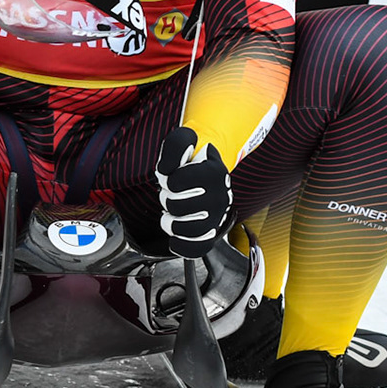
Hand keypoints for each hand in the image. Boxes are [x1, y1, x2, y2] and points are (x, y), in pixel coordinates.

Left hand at [156, 126, 231, 257]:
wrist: (205, 169)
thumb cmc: (191, 158)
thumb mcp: (182, 140)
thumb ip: (174, 146)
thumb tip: (166, 169)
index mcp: (214, 172)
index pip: (176, 183)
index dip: (167, 179)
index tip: (172, 176)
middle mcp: (220, 196)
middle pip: (178, 206)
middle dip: (167, 198)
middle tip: (173, 193)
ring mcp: (217, 216)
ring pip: (187, 229)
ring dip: (171, 221)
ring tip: (172, 212)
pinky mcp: (211, 232)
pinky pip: (197, 248)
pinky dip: (181, 245)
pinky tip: (174, 237)